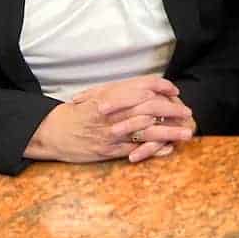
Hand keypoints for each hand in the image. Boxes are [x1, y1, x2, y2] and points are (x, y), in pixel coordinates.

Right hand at [43, 76, 194, 162]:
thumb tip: (147, 87)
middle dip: (171, 110)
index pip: (140, 86)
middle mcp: (110, 113)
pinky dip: (153, 149)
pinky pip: (134, 149)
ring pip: (144, 131)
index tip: (175, 89)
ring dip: (168, 132)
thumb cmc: (77, 113)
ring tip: (186, 133)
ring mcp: (109, 133)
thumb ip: (120, 91)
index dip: (161, 87)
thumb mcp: (96, 95)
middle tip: (187, 112)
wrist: (51, 133)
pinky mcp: (107, 151)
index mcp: (107, 96)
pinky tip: (168, 148)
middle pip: (147, 108)